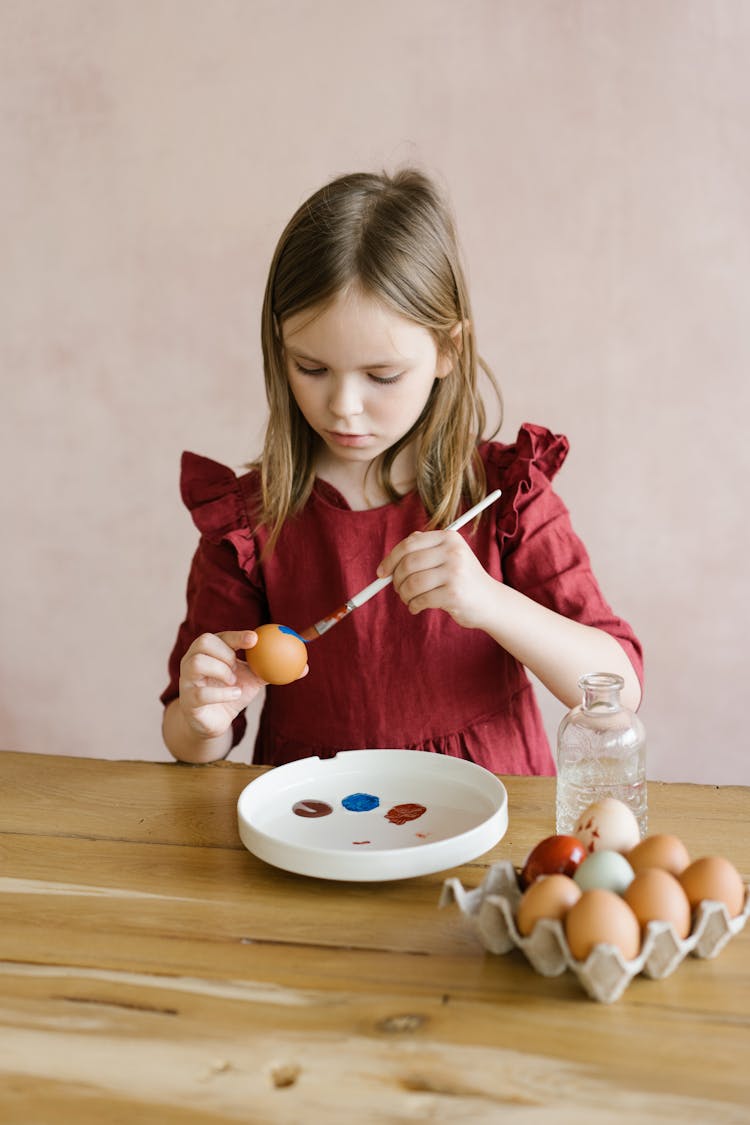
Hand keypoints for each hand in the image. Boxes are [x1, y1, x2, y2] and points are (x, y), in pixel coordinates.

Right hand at [178, 630, 264, 739]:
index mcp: (210, 650)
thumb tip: (304, 668)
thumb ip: (273, 670)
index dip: (237, 636)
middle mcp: (194, 660)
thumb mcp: (253, 679)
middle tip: (237, 665)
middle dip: (224, 652)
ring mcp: (187, 680)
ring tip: (233, 681)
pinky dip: (221, 693)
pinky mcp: (188, 700)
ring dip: (220, 670)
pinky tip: (234, 694)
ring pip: (197, 663)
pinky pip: (201, 692)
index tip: (255, 639)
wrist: (216, 722)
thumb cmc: (233, 692)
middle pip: (203, 642)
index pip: (221, 635)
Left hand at [377, 530, 494, 629]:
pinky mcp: (453, 594)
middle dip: (396, 580)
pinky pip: (420, 600)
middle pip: (408, 563)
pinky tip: (417, 607)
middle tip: (398, 589)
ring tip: (409, 600)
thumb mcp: (448, 556)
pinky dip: (413, 606)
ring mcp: (455, 573)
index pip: (409, 544)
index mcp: (449, 538)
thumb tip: (388, 562)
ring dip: (404, 595)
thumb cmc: (462, 579)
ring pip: (412, 583)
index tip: (381, 573)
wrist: (490, 602)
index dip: (390, 559)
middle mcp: (453, 552)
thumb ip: (423, 550)